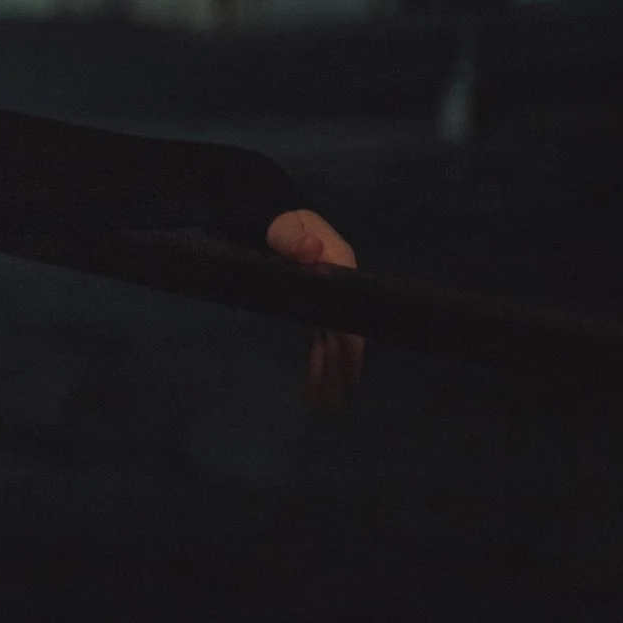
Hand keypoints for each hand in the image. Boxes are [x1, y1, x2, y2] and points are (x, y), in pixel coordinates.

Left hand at [264, 208, 363, 410]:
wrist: (271, 216)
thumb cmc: (284, 222)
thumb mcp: (286, 227)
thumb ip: (295, 239)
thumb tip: (311, 249)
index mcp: (341, 271)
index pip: (350, 316)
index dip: (351, 346)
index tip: (351, 375)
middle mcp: (339, 291)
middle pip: (342, 336)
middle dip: (338, 370)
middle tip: (333, 405)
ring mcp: (325, 301)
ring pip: (329, 343)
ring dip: (327, 372)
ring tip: (324, 405)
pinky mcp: (308, 307)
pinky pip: (315, 339)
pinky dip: (315, 360)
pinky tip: (314, 384)